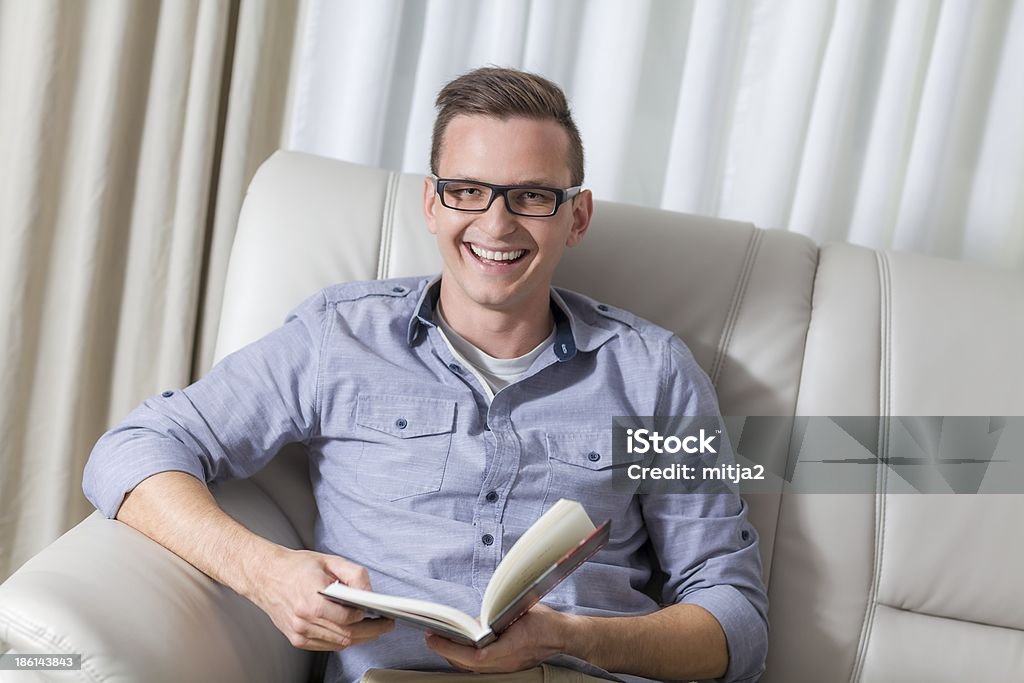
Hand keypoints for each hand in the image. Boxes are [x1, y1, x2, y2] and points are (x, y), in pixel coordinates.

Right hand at [249, 548, 393, 650]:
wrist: (265, 575)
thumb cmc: (295, 567)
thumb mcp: (329, 561)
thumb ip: (354, 574)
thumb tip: (369, 592)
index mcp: (312, 599)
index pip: (348, 618)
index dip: (368, 618)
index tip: (381, 613)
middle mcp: (304, 619)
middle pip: (347, 635)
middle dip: (371, 632)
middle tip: (384, 625)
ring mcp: (299, 632)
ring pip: (339, 643)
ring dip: (359, 637)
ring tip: (371, 627)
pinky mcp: (297, 639)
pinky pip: (327, 645)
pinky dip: (342, 640)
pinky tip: (350, 630)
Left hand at [425, 603, 570, 672]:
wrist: (563, 635)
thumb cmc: (545, 621)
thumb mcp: (519, 611)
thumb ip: (496, 617)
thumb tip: (473, 622)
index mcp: (511, 647)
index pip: (475, 655)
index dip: (451, 648)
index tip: (434, 637)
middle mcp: (507, 662)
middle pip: (468, 665)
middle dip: (446, 651)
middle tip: (432, 636)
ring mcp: (507, 667)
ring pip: (472, 668)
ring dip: (454, 656)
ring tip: (441, 640)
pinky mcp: (507, 667)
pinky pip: (480, 667)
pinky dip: (466, 659)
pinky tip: (460, 648)